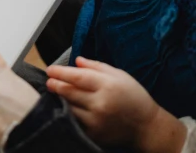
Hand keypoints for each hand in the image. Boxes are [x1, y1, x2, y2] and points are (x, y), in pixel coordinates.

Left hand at [47, 57, 186, 152]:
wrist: (146, 126)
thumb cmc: (135, 97)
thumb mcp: (120, 75)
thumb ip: (97, 66)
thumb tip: (77, 61)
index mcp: (108, 85)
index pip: (77, 77)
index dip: (61, 73)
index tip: (50, 69)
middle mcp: (100, 103)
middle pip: (70, 92)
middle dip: (56, 85)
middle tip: (48, 80)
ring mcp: (96, 120)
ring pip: (70, 107)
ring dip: (60, 99)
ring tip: (54, 92)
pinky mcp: (94, 134)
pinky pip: (76, 121)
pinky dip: (68, 113)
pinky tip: (65, 107)